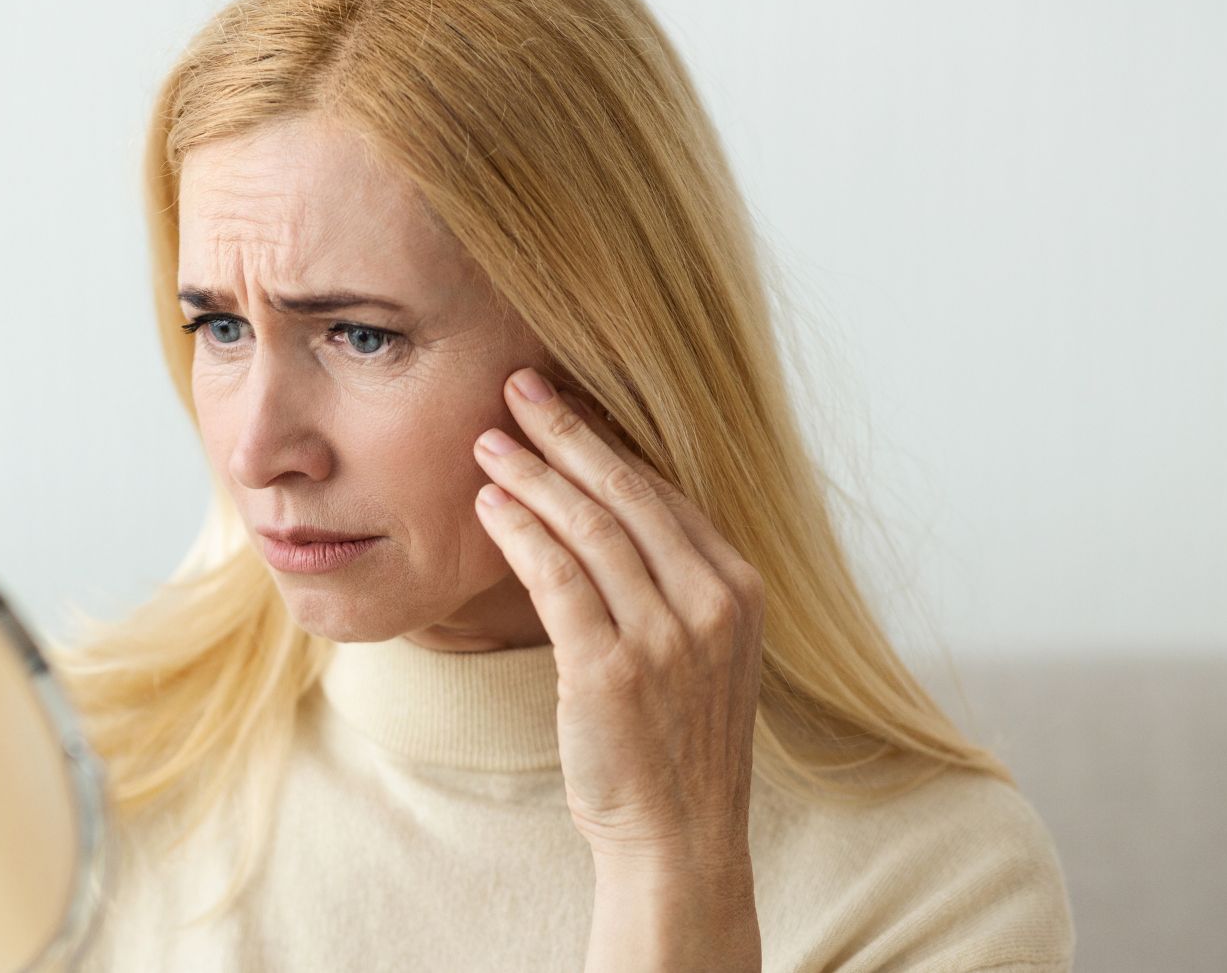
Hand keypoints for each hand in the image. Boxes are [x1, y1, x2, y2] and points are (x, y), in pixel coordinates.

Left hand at [471, 366, 764, 876]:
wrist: (679, 838)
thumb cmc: (676, 744)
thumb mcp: (701, 651)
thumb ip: (670, 582)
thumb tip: (603, 510)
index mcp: (739, 590)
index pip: (662, 493)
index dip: (606, 441)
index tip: (562, 403)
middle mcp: (712, 604)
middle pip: (626, 493)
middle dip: (566, 432)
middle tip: (517, 386)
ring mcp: (666, 638)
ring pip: (588, 527)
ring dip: (531, 474)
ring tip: (487, 441)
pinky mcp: (611, 670)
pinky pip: (556, 578)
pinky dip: (519, 532)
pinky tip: (489, 505)